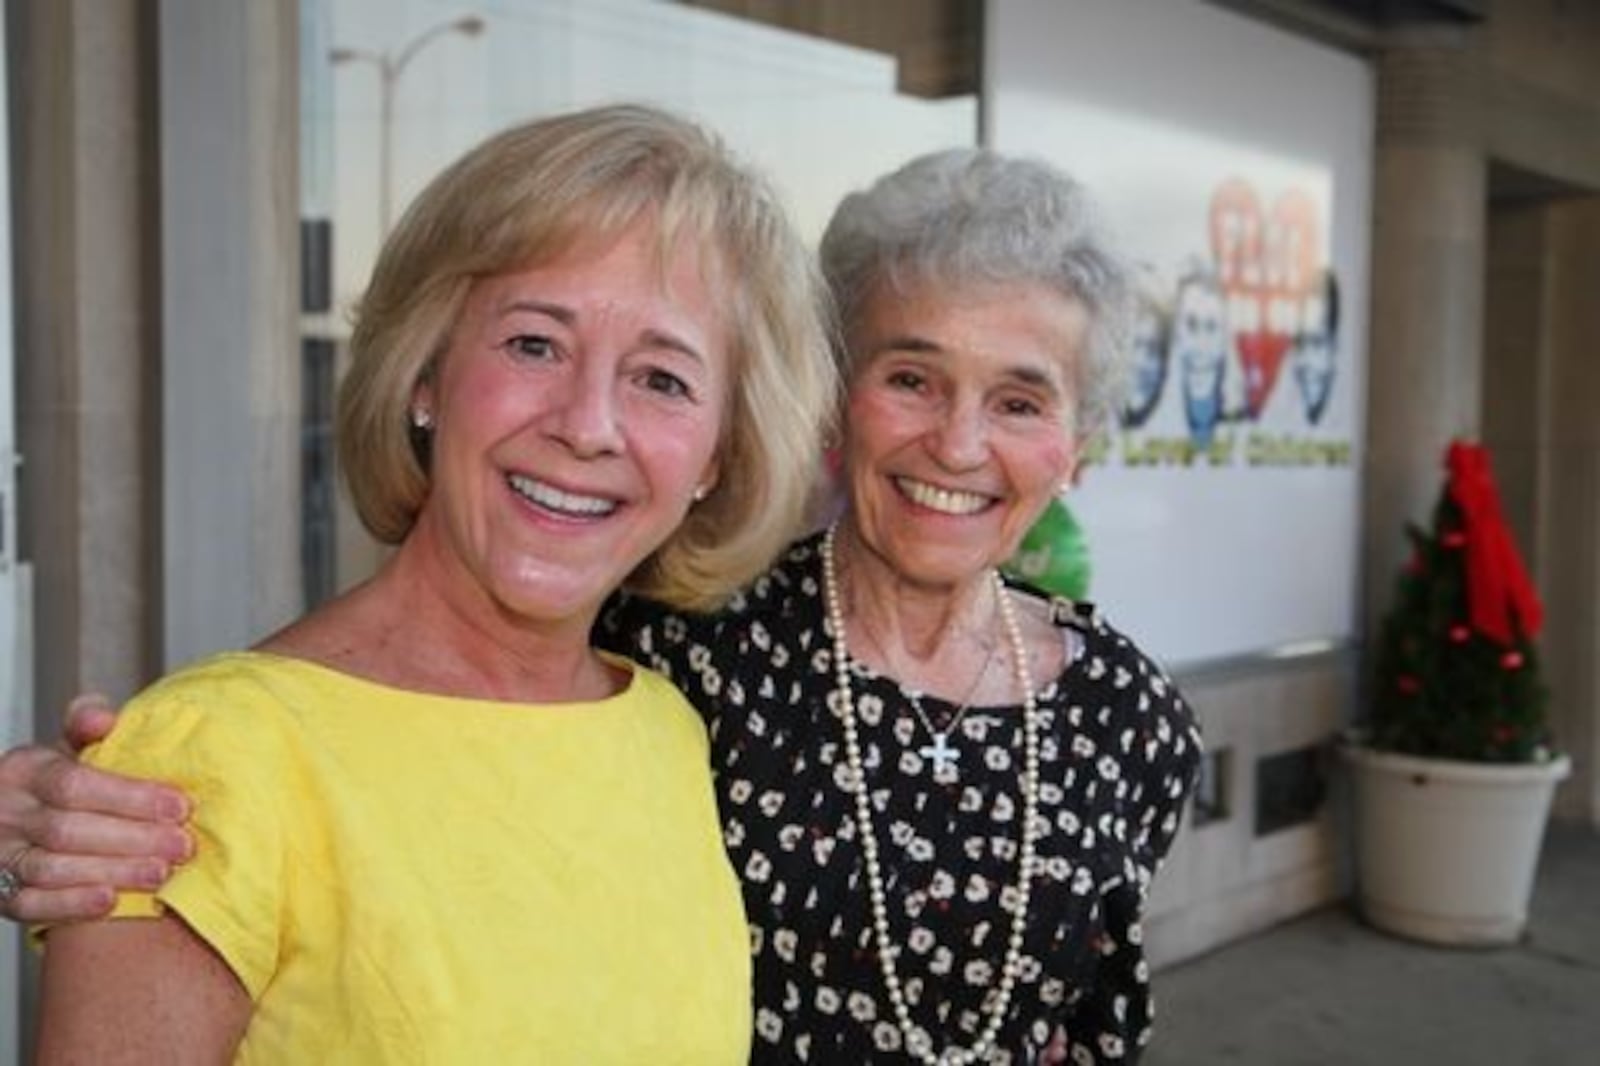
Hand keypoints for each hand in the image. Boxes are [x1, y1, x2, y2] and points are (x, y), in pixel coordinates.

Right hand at [0, 694, 192, 922]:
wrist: (11, 817)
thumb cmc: (56, 782)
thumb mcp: (67, 747)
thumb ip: (87, 726)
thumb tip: (102, 717)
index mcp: (25, 770)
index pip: (75, 784)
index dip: (130, 797)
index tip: (180, 806)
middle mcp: (6, 813)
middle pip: (68, 830)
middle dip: (132, 839)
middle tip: (182, 846)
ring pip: (51, 868)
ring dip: (111, 872)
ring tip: (160, 873)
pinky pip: (29, 904)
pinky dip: (70, 905)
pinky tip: (110, 901)